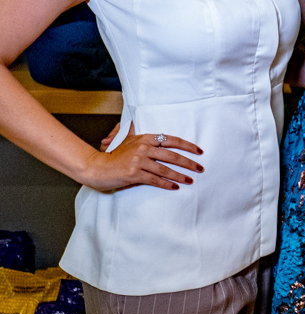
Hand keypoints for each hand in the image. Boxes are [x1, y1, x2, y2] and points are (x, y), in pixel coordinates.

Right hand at [84, 123, 202, 191]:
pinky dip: (167, 184)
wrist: (95, 167)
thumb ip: (137, 134)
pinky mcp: (134, 174)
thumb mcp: (125, 140)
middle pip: (172, 155)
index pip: (171, 140)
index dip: (187, 145)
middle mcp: (143, 148)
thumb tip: (142, 127)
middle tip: (200, 168)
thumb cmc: (112, 155)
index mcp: (144, 138)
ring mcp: (139, 161)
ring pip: (166, 169)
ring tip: (190, 180)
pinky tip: (175, 187)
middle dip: (189, 162)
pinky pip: (155, 180)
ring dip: (180, 176)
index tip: (199, 151)